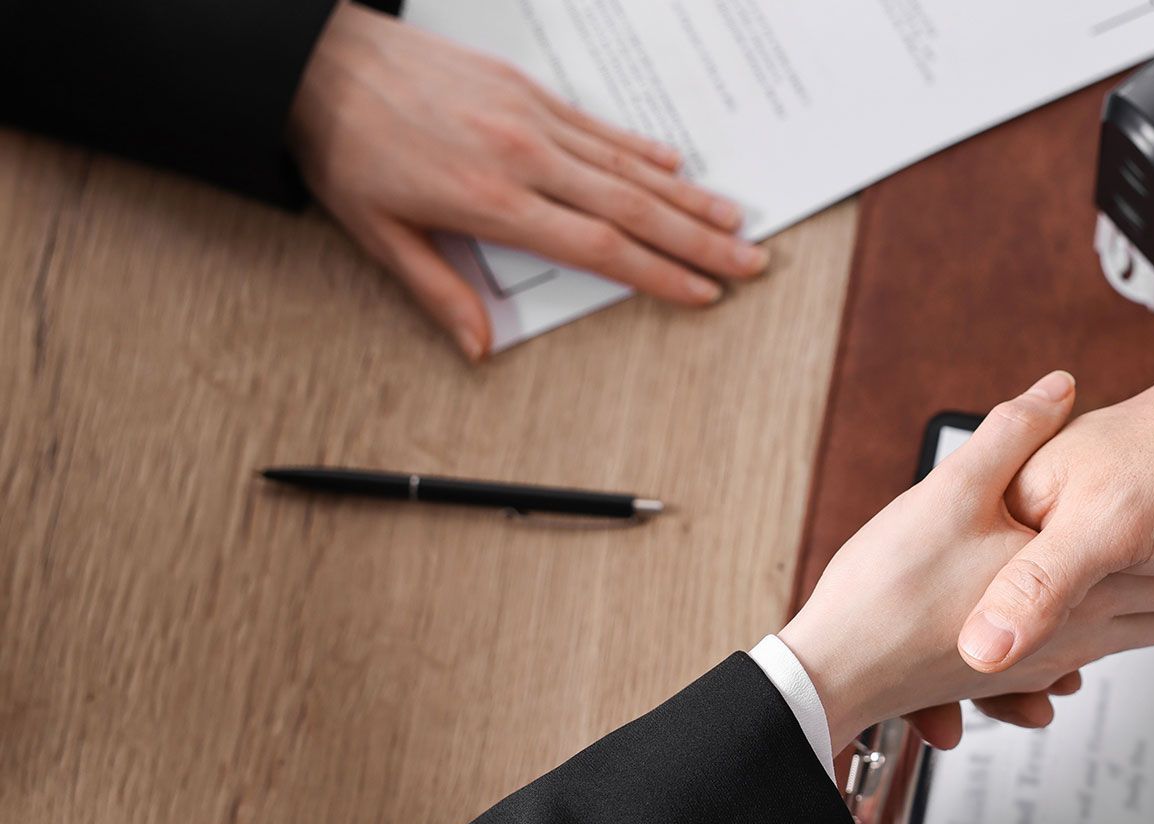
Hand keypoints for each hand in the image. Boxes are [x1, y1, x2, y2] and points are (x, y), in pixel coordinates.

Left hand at [288, 2, 766, 359]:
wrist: (316, 59)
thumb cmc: (343, 147)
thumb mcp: (378, 234)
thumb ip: (438, 291)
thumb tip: (478, 347)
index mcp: (491, 202)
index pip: (599, 247)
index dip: (658, 275)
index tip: (701, 294)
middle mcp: (523, 157)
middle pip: (632, 209)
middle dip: (698, 241)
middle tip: (750, 263)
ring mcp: (529, 117)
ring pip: (627, 166)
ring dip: (686, 197)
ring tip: (733, 220)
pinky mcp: (525, 86)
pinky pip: (597, 125)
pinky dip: (641, 148)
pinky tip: (675, 166)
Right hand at [779, 372, 1153, 752]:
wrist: (834, 673)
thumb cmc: (892, 590)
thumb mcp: (955, 493)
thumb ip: (1011, 436)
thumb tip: (1055, 388)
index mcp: (1066, 584)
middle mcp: (1064, 631)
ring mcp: (1035, 661)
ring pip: (1122, 642)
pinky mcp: (1001, 676)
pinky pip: (1073, 661)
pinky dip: (1097, 642)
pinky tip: (1091, 633)